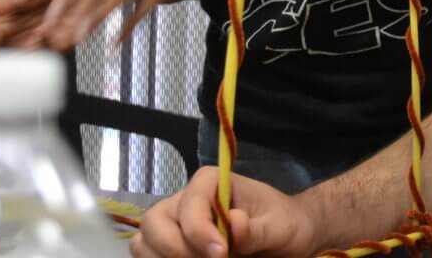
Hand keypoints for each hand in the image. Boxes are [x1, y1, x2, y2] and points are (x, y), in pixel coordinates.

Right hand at [129, 167, 308, 257]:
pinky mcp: (174, 246)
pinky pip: (149, 257)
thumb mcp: (279, 227)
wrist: (287, 237)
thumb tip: (233, 222)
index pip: (190, 203)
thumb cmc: (284, 224)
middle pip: (155, 221)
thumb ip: (256, 229)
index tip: (221, 253)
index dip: (199, 231)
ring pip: (144, 241)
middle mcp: (186, 200)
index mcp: (211, 182)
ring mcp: (176, 224)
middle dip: (174, 248)